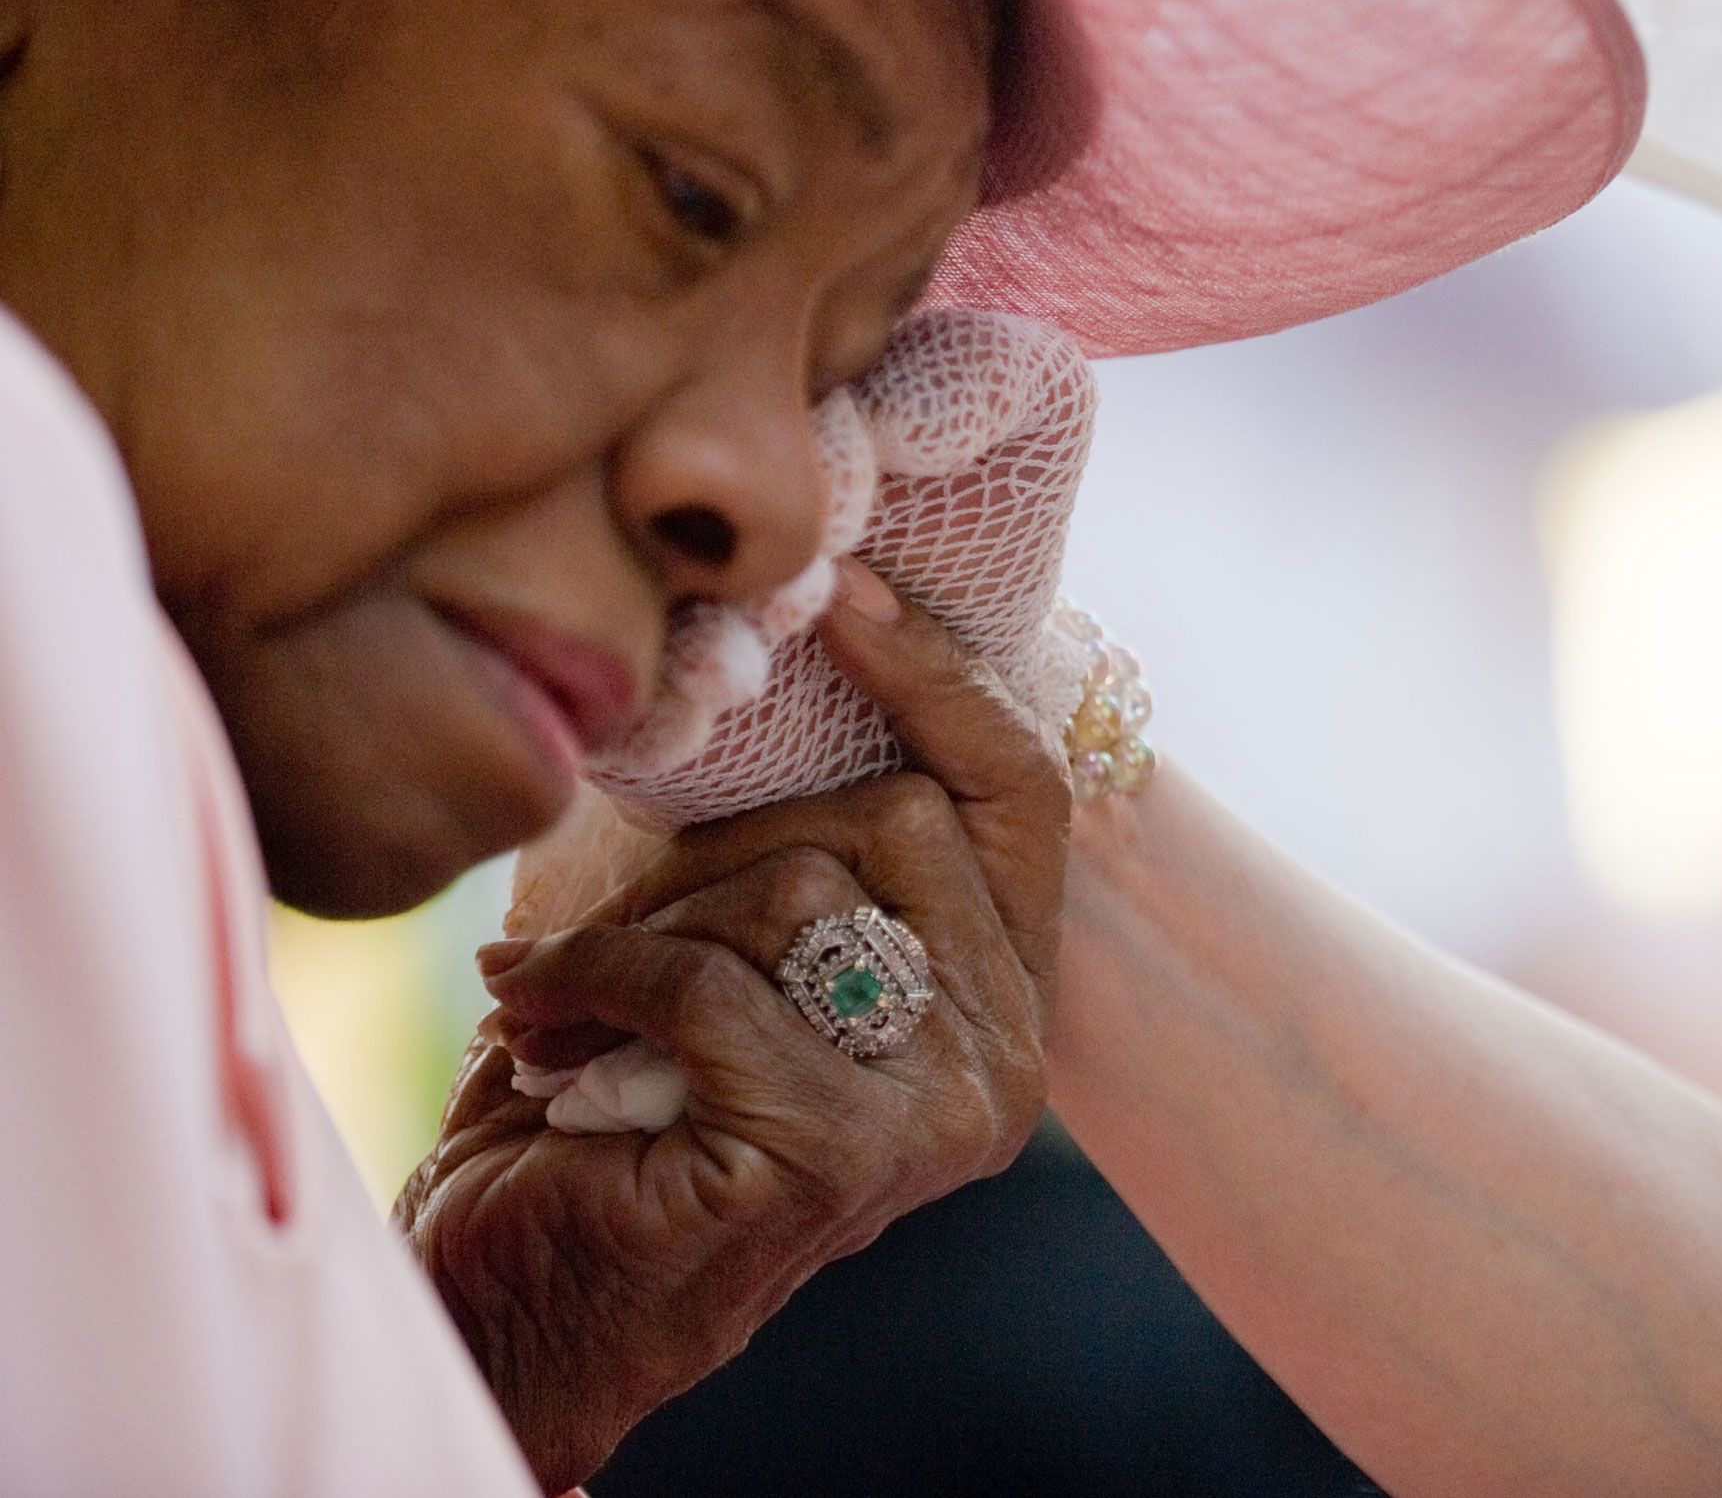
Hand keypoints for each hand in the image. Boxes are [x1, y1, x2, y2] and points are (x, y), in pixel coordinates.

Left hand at [395, 563, 1071, 1492]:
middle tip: (617, 906)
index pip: (1024, 794)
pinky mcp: (833, 1154)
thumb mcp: (739, 943)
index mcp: (1004, 1005)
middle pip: (897, 815)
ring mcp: (933, 1116)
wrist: (522, 1306)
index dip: (944, 678)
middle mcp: (1002, 1065)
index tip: (846, 588)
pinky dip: (598, 980)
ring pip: (803, 887)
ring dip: (645, 921)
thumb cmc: (617, 1110)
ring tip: (561, 984)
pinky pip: (713, 982)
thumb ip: (809, 838)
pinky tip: (538, 1024)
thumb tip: (816, 616)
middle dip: (725, 840)